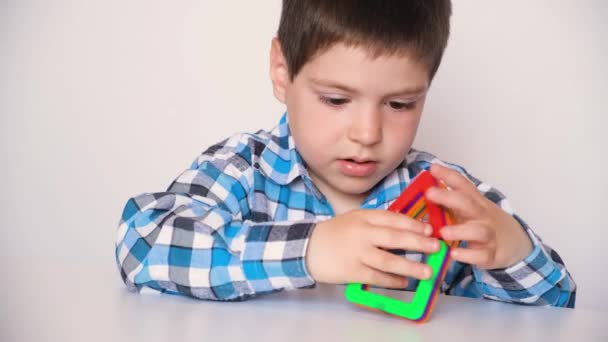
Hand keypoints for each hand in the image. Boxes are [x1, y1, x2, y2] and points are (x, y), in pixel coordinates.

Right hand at [305, 209, 440, 287]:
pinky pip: (377, 277)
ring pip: (388, 261)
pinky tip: (405, 282)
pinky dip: (393, 281)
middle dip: (418, 243)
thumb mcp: (356, 218)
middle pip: (394, 238)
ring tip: (427, 272)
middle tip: (436, 248)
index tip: (430, 230)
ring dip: (410, 267)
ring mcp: (357, 253)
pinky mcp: (352, 271)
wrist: (308, 247)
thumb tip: (409, 227)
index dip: (413, 224)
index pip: (393, 219)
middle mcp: (362, 233)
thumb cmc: (336, 232)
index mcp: (364, 217)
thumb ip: (378, 221)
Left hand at [425, 163, 532, 269]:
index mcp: (474, 201)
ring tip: (443, 232)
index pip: (463, 184)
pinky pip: (481, 255)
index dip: (448, 175)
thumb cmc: (481, 221)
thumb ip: (449, 196)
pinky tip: (454, 254)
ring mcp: (487, 235)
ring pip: (478, 231)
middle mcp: (481, 215)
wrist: (513, 242)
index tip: (433, 168)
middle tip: (430, 193)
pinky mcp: (489, 254)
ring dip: (460, 231)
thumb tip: (427, 181)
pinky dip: (468, 255)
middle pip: (468, 203)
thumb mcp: (468, 206)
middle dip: (448, 197)